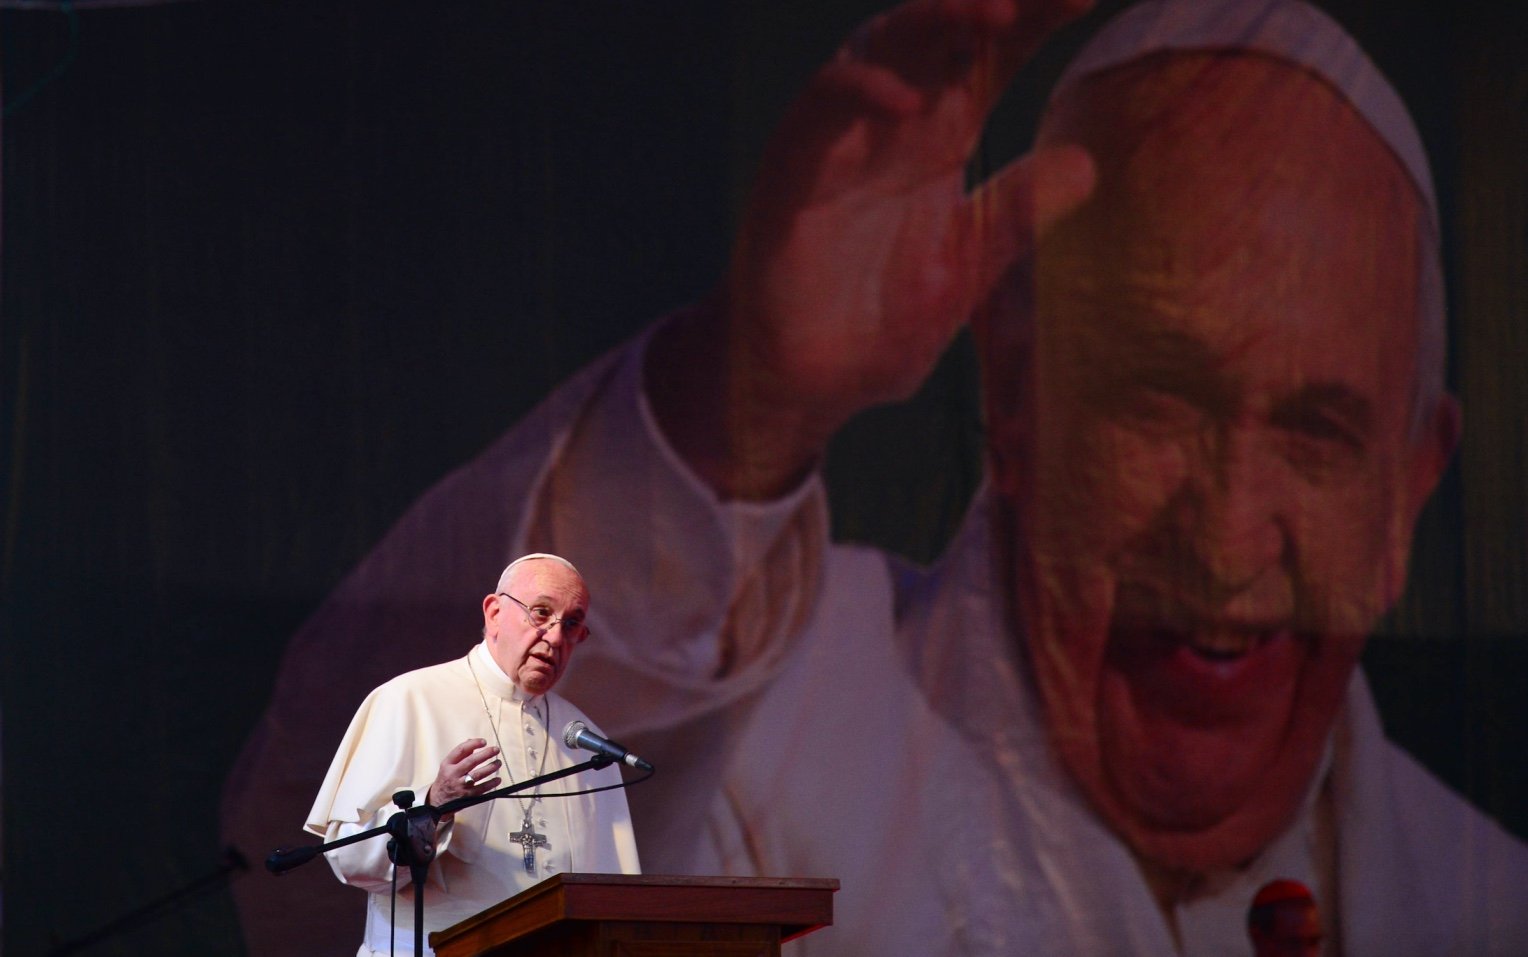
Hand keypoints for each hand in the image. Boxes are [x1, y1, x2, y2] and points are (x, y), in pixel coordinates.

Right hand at [427, 738, 501, 818]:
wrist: (437, 801)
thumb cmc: (445, 780)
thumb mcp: (447, 766)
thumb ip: (460, 754)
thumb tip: (473, 742)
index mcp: (447, 764)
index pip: (461, 750)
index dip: (473, 744)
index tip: (484, 741)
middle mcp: (453, 774)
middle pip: (471, 761)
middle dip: (485, 754)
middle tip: (495, 750)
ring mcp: (460, 786)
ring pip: (478, 775)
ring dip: (490, 768)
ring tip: (498, 763)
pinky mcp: (467, 796)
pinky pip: (481, 789)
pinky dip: (491, 784)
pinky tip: (497, 779)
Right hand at [648, 0, 1095, 497]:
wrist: (806, 385)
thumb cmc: (878, 326)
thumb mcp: (966, 270)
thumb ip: (1015, 216)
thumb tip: (1087, 162)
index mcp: (939, 142)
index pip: (990, 58)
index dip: (1036, 20)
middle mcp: (890, 127)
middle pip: (939, 31)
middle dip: (987, 1)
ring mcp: (840, 141)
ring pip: (880, 45)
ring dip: (934, 18)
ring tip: (997, 13)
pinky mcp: (792, 170)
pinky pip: (821, 107)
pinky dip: (862, 92)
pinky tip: (911, 104)